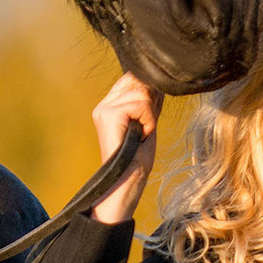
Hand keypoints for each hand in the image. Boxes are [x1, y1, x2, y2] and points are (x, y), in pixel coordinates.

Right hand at [91, 72, 162, 224]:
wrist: (126, 183)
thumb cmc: (137, 161)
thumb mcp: (147, 124)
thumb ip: (149, 102)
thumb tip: (159, 82)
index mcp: (110, 105)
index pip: (134, 79)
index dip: (150, 95)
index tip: (149, 120)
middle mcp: (104, 104)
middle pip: (139, 81)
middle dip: (151, 104)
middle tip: (145, 129)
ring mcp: (104, 108)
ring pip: (142, 92)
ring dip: (150, 116)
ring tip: (140, 135)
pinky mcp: (109, 114)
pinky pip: (142, 104)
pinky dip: (148, 121)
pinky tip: (139, 135)